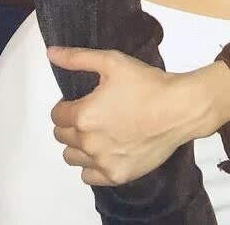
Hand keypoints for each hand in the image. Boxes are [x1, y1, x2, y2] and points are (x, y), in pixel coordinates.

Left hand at [46, 46, 197, 185]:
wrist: (179, 109)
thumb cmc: (146, 83)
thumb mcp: (112, 62)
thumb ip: (78, 58)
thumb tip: (51, 53)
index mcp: (83, 116)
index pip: (56, 116)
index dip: (66, 105)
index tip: (81, 100)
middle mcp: (89, 143)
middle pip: (62, 137)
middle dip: (71, 124)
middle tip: (92, 113)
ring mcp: (103, 163)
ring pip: (72, 157)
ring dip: (78, 145)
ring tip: (97, 132)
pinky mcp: (117, 176)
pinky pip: (89, 177)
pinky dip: (92, 165)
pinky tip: (105, 151)